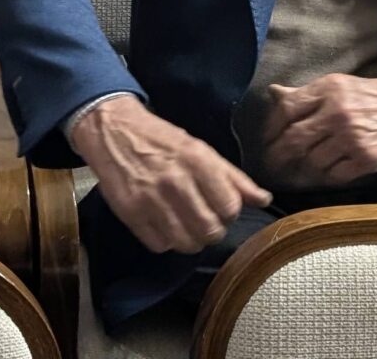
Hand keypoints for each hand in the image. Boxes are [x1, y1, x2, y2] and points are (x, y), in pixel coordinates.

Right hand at [74, 96, 269, 254]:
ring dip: (190, 239)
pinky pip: (159, 245)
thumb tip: (264, 200)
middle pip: (210, 230)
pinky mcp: (131, 214)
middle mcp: (176, 181)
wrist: (113, 131)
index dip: (229, 213)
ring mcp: (151, 200)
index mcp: (197, 161)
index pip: (230, 207)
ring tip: (184, 225)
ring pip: (186, 243)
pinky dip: (164, 240)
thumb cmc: (161, 140)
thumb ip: (233, 177)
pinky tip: (162, 223)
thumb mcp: (201, 149)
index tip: (220, 207)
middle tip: (203, 219)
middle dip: (211, 230)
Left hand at [257, 75, 376, 188]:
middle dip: (277, 156)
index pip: (286, 109)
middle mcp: (338, 111)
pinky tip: (318, 178)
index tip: (267, 140)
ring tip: (292, 176)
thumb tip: (274, 93)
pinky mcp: (366, 159)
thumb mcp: (343, 85)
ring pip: (311, 161)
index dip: (271, 128)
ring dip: (299, 171)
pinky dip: (322, 179)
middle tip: (271, 166)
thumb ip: (309, 93)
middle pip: (294, 138)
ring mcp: (352, 137)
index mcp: (329, 88)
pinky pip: (332, 175)